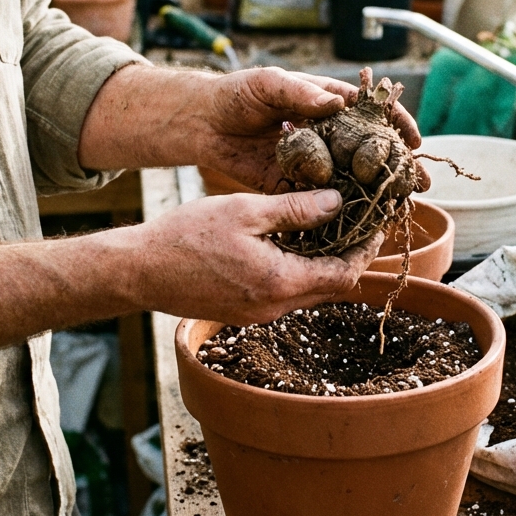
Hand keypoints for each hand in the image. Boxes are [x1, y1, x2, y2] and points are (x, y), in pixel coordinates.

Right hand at [127, 190, 382, 324]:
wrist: (140, 271)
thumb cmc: (187, 236)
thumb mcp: (245, 211)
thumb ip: (294, 210)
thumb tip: (337, 202)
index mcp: (281, 282)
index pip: (345, 273)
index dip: (366, 249)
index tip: (376, 222)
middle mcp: (275, 306)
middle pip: (332, 286)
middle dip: (351, 255)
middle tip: (360, 221)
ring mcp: (260, 313)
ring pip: (310, 290)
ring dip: (325, 262)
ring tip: (331, 226)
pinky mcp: (245, 312)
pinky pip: (286, 292)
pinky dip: (300, 269)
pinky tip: (295, 242)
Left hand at [197, 66, 421, 191]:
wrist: (204, 122)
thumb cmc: (237, 93)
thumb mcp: (268, 83)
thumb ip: (300, 92)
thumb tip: (335, 104)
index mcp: (328, 105)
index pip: (370, 113)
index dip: (396, 123)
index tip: (415, 139)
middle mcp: (327, 135)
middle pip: (369, 150)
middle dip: (396, 164)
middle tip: (418, 181)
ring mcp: (314, 162)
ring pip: (352, 178)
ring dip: (376, 191)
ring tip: (400, 205)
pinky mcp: (294, 185)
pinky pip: (321, 199)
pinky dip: (341, 211)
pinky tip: (362, 223)